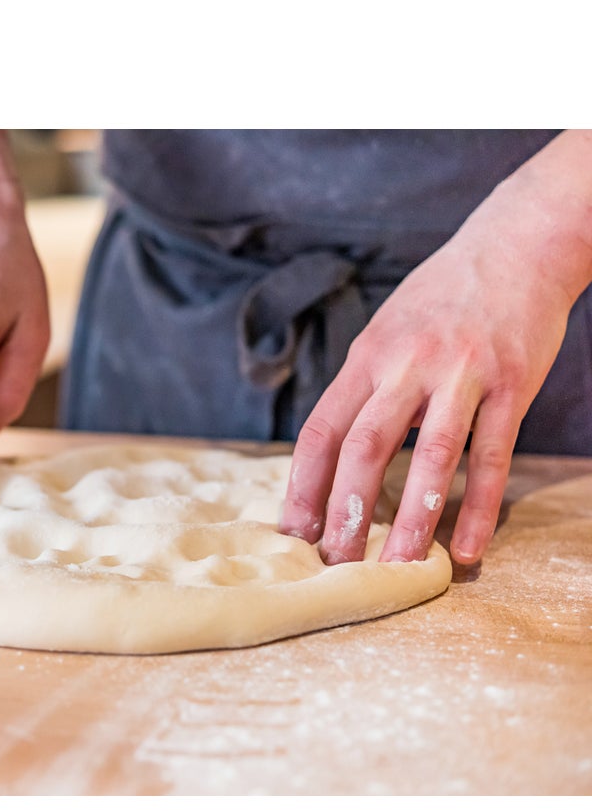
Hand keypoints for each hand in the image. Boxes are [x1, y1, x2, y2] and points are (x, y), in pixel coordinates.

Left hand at [280, 190, 580, 566]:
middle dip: (345, 511)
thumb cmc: (441, 298)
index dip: (302, 484)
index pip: (321, 429)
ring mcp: (460, 375)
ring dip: (411, 519)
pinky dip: (478, 506)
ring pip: (429, 457)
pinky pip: (492, 455)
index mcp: (367, 356)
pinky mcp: (512, 384)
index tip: (293, 530)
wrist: (518, 243)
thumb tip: (334, 451)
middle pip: (363, 447)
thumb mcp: (385, 332)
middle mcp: (406, 365)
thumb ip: (361, 387)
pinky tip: (468, 547)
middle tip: (336, 564)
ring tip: (399, 568)